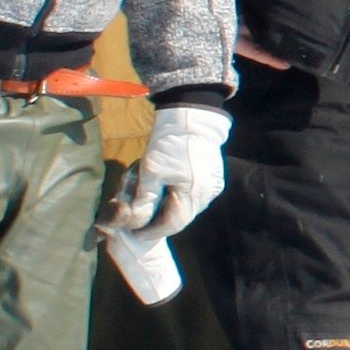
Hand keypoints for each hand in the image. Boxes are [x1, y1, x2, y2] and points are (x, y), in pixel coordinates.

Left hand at [107, 102, 229, 239]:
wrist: (193, 117)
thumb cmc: (170, 143)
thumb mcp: (150, 170)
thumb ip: (144, 199)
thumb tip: (135, 222)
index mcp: (192, 196)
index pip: (171, 225)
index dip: (151, 231)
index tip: (135, 232)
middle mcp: (207, 196)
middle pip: (181, 218)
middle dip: (160, 222)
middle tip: (141, 221)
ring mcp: (213, 188)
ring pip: (188, 208)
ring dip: (170, 210)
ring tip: (153, 206)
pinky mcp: (214, 180)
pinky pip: (194, 197)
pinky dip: (179, 199)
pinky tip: (168, 191)